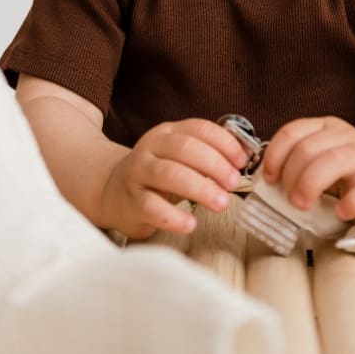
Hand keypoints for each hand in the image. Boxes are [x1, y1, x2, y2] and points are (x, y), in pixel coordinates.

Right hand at [101, 118, 248, 239]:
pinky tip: (190, 224)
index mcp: (168, 133)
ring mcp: (138, 173)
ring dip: (200, 188)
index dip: (224, 143)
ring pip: (169, 174)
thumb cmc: (155, 175)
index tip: (242, 161)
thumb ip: (206, 154)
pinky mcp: (131, 200)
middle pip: (185, 149)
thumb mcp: (178, 157)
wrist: (109, 190)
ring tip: (221, 203)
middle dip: (215, 165)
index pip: (199, 129)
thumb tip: (244, 158)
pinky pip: (151, 206)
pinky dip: (173, 216)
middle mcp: (151, 148)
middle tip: (234, 183)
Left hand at [260, 116, 354, 221]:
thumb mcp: (318, 162)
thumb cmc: (344, 177)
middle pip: (308, 148)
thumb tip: (265, 181)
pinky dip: (347, 204)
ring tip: (304, 206)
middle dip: (292, 176)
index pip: (292, 132)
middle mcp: (346, 136)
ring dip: (311, 186)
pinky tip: (340, 212)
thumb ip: (295, 164)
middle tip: (290, 200)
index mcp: (326, 127)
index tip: (269, 180)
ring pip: (333, 161)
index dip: (274, 156)